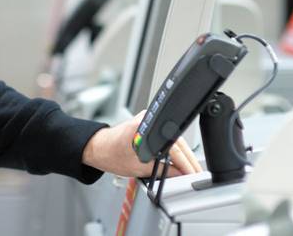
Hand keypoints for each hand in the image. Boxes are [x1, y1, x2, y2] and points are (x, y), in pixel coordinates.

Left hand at [82, 111, 201, 177]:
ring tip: (188, 168)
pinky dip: (171, 147)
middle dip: (186, 158)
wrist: (97, 147)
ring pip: (171, 136)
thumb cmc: (110, 154)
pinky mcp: (145, 121)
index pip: (171, 146)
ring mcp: (146, 118)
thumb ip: (162, 170)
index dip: (184, 161)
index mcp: (143, 129)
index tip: (191, 171)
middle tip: (194, 172)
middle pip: (175, 140)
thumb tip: (179, 174)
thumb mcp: (138, 168)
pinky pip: (164, 134)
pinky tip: (176, 158)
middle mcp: (145, 119)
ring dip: (180, 152)